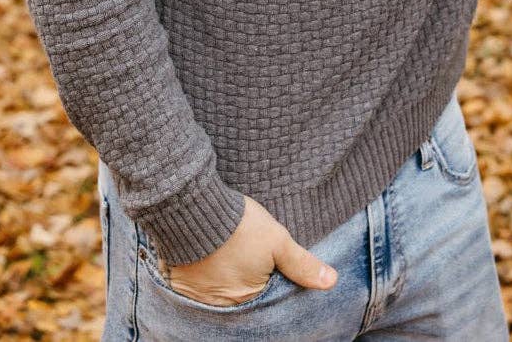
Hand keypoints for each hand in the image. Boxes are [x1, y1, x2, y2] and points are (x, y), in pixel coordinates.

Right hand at [156, 194, 337, 306]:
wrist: (193, 206)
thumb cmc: (239, 226)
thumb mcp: (277, 241)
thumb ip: (302, 264)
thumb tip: (331, 281)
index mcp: (246, 300)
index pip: (263, 299)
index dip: (268, 283)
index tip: (266, 267)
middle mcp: (220, 306)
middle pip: (240, 298)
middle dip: (245, 283)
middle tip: (245, 260)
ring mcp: (197, 296)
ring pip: (218, 293)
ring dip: (224, 280)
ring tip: (229, 258)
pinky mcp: (180, 282)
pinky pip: (196, 286)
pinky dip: (204, 276)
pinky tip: (211, 258)